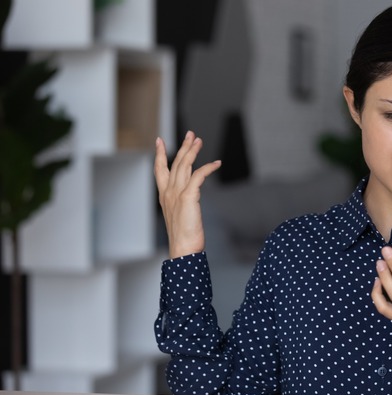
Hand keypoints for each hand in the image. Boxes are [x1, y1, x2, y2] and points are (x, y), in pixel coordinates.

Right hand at [154, 131, 221, 258]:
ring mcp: (177, 193)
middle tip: (190, 134)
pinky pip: (198, 175)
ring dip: (193, 151)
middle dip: (182, 146)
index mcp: (164, 196)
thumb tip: (191, 198)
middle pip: (174, 163)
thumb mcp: (180, 216)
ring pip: (184, 165)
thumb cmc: (184, 237)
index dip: (160, 154)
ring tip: (199, 140)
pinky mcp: (188, 196)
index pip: (159, 170)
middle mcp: (168, 192)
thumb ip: (182, 203)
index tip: (159, 140)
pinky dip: (208, 167)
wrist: (183, 248)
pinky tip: (217, 163)